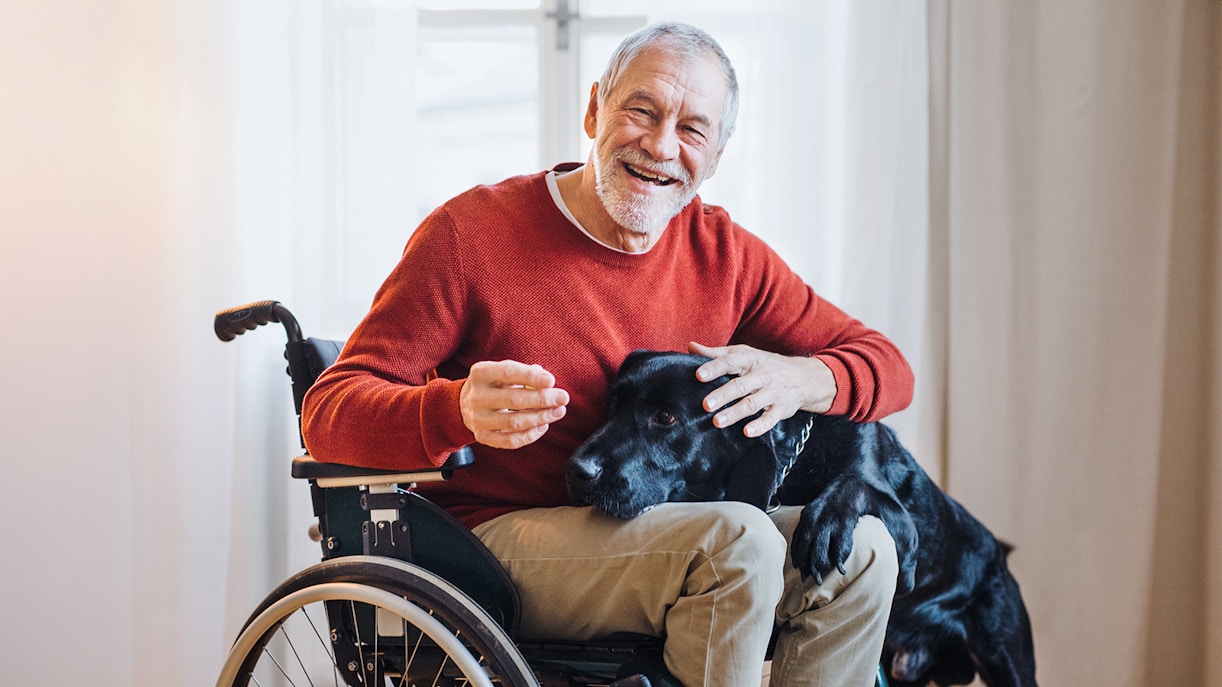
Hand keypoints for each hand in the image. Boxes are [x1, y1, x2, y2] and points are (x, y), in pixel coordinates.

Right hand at [460, 360, 569, 448]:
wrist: (466, 403)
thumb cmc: (496, 384)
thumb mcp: (505, 372)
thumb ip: (526, 373)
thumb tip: (548, 382)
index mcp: (481, 373)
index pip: (508, 372)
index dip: (531, 377)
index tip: (552, 381)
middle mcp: (476, 396)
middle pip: (513, 400)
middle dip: (542, 399)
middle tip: (563, 398)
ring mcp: (478, 419)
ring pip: (514, 423)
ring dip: (541, 418)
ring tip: (559, 412)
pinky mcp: (482, 436)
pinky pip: (511, 441)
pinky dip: (530, 435)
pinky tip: (543, 425)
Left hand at [689, 342, 835, 436]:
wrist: (803, 377)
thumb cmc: (765, 365)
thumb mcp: (743, 354)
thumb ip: (717, 353)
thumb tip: (691, 347)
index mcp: (750, 359)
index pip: (730, 361)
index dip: (714, 367)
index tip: (698, 374)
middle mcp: (761, 375)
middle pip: (740, 385)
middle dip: (722, 395)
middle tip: (705, 405)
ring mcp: (772, 392)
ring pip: (752, 403)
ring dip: (735, 413)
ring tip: (717, 422)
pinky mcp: (781, 408)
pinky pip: (771, 418)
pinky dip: (760, 426)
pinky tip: (747, 432)